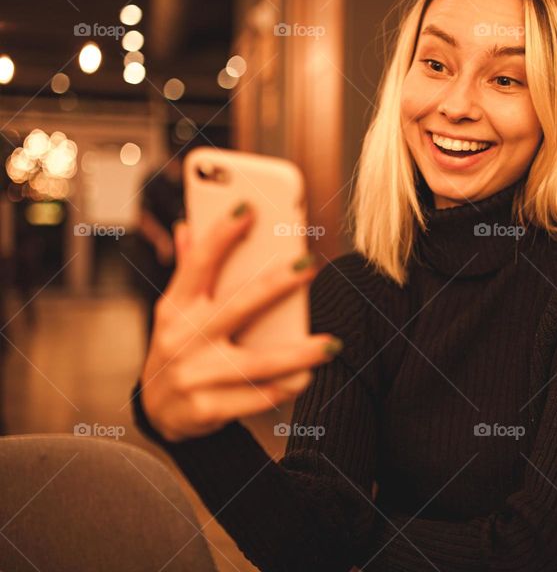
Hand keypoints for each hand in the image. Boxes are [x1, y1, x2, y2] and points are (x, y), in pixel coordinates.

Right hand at [139, 202, 340, 441]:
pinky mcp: (207, 408)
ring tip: (331, 344)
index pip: (198, 264)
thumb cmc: (179, 351)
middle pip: (239, 304)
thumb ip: (187, 271)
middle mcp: (182, 338)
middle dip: (278, 283)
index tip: (249, 209)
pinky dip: (283, 389)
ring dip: (298, 354)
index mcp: (175, 308)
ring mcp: (194, 375)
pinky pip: (256, 397)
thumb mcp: (175, 313)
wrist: (158, 415)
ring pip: (257, 361)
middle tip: (311, 265)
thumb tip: (188, 225)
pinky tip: (307, 379)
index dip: (221, 235)